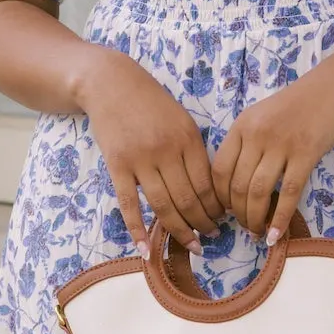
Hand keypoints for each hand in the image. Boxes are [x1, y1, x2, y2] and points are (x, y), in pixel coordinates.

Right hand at [76, 46, 224, 256]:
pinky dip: (137, 230)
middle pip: (188, 199)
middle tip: (210, 238)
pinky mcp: (117, 166)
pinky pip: (129, 205)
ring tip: (191, 246)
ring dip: (179, 231)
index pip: (208, 184)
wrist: (111, 83)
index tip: (223, 220)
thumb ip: (194, 151)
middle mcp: (166, 151)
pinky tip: (145, 250)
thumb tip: (210, 189)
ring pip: (163, 206)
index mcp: (188, 138)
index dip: (217, 207)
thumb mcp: (182, 119)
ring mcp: (140, 160)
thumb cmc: (151, 102)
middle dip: (203, 224)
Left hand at [209, 51, 333, 243]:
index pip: (219, 169)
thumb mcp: (263, 115)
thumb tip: (238, 181)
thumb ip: (248, 142)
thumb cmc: (299, 103)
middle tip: (245, 227)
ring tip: (257, 232)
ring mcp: (281, 144)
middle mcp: (256, 134)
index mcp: (242, 125)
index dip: (219, 197)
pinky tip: (277, 234)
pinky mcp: (305, 153)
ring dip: (254, 218)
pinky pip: (288, 193)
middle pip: (237, 185)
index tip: (226, 211)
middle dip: (238, 213)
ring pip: (258, 192)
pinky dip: (280, 218)